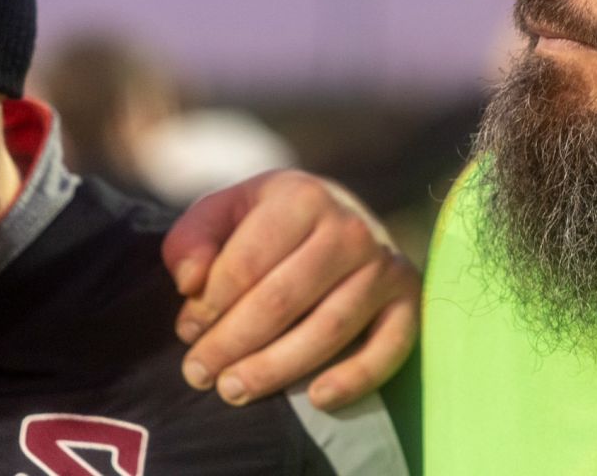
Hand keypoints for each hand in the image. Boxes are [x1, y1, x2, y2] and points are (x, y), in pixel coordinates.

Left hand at [161, 170, 419, 410]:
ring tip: (234, 390)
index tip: (187, 331)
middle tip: (199, 374)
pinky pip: (389, 347)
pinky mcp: (408, 298)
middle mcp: (351, 228)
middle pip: (282, 300)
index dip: (207, 307)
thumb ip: (192, 238)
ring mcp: (385, 264)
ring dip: (276, 369)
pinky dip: (356, 378)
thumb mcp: (226, 212)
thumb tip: (189, 282)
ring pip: (328, 329)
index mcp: (303, 197)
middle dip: (231, 344)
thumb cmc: (272, 224)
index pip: (246, 263)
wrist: (341, 219)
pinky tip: (318, 398)